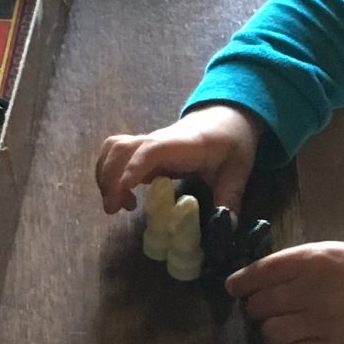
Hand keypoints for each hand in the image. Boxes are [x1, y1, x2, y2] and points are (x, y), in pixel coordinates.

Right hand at [96, 104, 261, 215]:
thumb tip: (225, 226)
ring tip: (119, 205)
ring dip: (106, 175)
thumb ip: (230, 197)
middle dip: (110, 178)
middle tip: (114, 210)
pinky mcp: (144, 149)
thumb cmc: (231, 142)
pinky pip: (115, 153)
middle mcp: (160, 139)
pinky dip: (109, 172)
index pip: (151, 150)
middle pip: (122, 148)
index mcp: (184, 144)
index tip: (124, 192)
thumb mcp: (237, 171)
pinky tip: (125, 195)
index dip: (134, 169)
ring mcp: (149, 142)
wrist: (226, 118)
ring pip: (113, 148)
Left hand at [227, 242, 343, 343]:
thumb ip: (302, 262)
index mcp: (310, 260)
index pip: (258, 273)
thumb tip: (266, 276)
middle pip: (258, 306)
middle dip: (257, 308)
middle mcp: (309, 290)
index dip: (241, 283)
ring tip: (288, 327)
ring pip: (271, 333)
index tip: (235, 288)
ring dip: (273, 331)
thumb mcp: (338, 251)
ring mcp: (318, 323)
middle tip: (266, 309)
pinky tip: (307, 342)